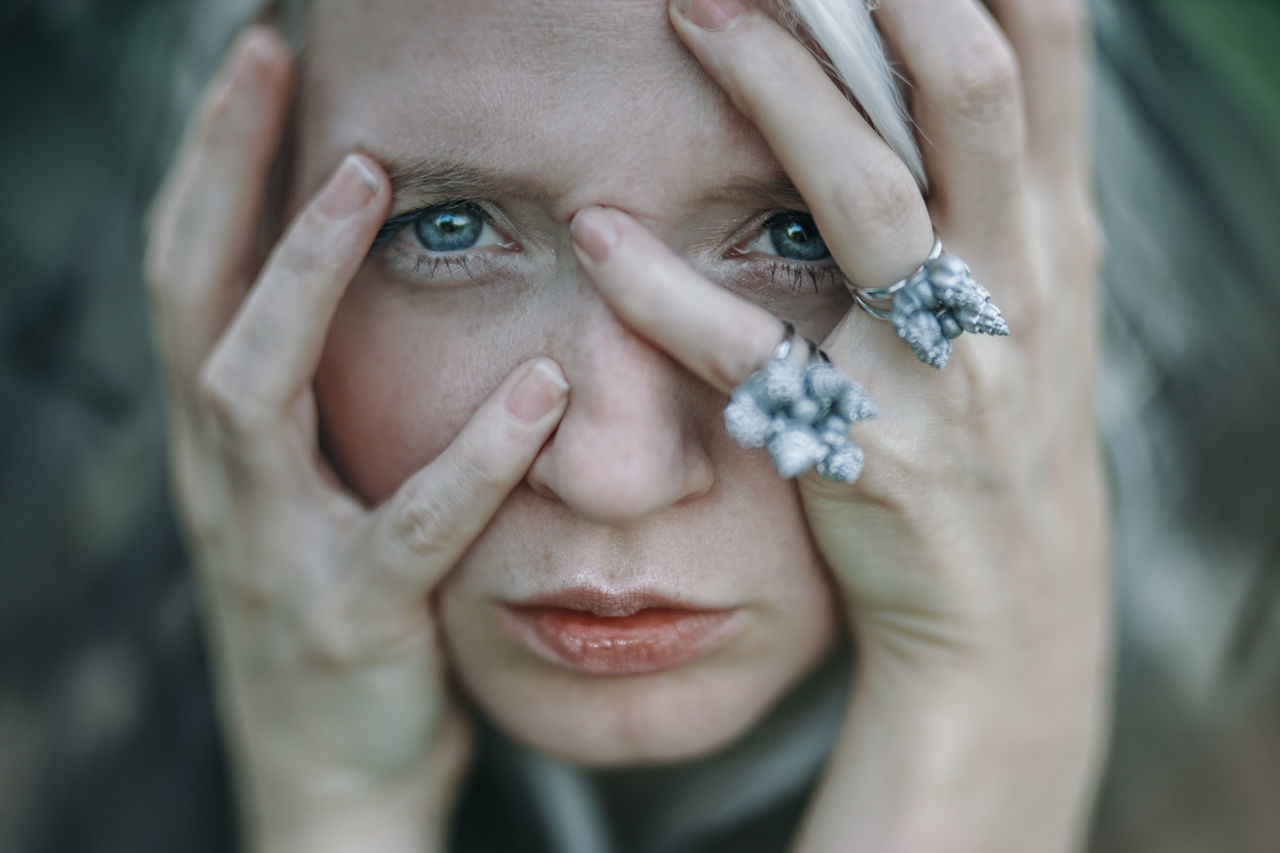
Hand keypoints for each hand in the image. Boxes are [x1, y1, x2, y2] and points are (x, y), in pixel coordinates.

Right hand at [143, 28, 568, 852]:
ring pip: (254, 392)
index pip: (190, 272)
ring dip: (303, 277)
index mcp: (225, 441)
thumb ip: (327, 398)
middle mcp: (225, 480)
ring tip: (365, 175)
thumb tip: (364, 281)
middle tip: (265, 58)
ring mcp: (274, 550)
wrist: (329, 777)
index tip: (250, 56)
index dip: (208, 161)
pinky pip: (408, 530)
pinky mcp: (347, 622)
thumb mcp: (311, 493)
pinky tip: (536, 388)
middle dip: (221, 172)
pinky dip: (469, 458)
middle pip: (192, 298)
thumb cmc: (338, 612)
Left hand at [570, 0, 1106, 849]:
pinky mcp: (861, 448)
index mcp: (1055, 234)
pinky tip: (602, 236)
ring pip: (867, 202)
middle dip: (876, 2)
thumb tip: (986, 47)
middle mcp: (1017, 284)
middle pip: (963, 99)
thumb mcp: (1041, 296)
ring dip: (779, 96)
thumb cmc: (1007, 425)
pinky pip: (753, 356)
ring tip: (690, 15)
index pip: (1044, 60)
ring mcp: (943, 370)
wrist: (1007, 604)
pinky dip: (667, 294)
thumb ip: (1011, 179)